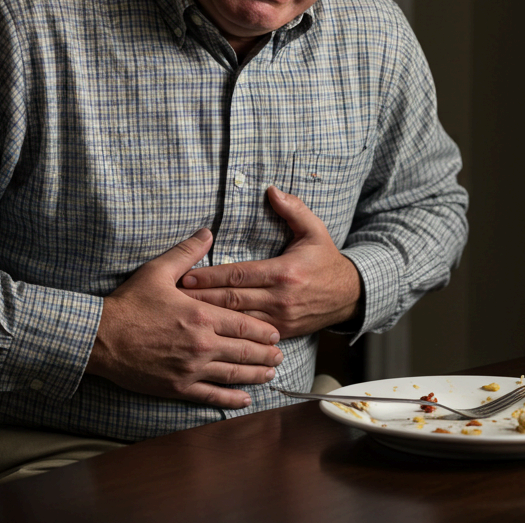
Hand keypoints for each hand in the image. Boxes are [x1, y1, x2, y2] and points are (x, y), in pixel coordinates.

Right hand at [87, 228, 283, 408]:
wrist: (100, 338)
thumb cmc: (128, 304)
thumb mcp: (158, 271)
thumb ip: (187, 252)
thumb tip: (207, 232)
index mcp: (201, 315)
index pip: (244, 324)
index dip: (264, 331)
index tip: (275, 334)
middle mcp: (202, 344)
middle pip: (246, 351)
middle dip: (267, 354)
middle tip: (279, 356)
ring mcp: (191, 368)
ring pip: (234, 374)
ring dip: (256, 375)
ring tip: (270, 375)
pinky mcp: (178, 387)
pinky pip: (212, 396)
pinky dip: (231, 400)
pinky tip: (245, 400)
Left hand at [180, 186, 361, 338]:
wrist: (349, 295)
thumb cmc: (327, 260)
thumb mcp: (315, 230)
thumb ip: (293, 209)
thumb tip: (271, 190)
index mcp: (284, 272)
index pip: (238, 275)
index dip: (210, 276)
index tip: (186, 276)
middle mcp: (280, 298)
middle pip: (232, 300)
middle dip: (201, 298)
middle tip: (174, 298)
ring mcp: (281, 319)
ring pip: (238, 321)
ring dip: (211, 318)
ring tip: (186, 315)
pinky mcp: (282, 332)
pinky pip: (250, 334)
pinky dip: (230, 333)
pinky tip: (211, 331)